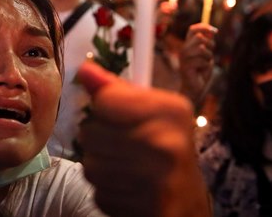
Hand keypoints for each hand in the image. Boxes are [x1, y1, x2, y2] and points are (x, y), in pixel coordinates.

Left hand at [76, 61, 209, 216]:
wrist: (187, 202)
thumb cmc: (167, 146)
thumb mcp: (151, 109)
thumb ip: (116, 89)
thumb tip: (84, 69)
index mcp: (172, 111)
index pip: (104, 100)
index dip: (105, 106)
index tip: (120, 113)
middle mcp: (166, 145)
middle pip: (90, 132)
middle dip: (99, 137)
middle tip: (123, 143)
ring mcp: (154, 181)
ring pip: (89, 163)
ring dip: (100, 164)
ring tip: (124, 165)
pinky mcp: (139, 208)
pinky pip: (96, 190)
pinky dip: (105, 188)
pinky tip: (126, 185)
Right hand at [179, 23, 216, 105]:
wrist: (195, 87)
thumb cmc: (200, 71)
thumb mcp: (206, 54)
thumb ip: (207, 43)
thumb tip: (213, 30)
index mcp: (187, 45)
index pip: (193, 29)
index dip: (204, 27)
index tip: (216, 31)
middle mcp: (183, 49)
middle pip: (199, 37)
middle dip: (210, 45)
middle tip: (209, 55)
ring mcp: (184, 58)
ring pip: (202, 49)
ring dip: (208, 57)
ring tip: (205, 64)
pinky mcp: (186, 67)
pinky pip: (202, 61)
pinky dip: (206, 66)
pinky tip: (201, 71)